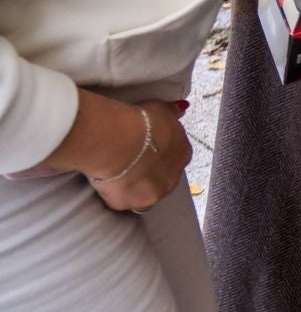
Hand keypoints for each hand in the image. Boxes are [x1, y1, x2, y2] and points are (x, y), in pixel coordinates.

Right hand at [85, 100, 190, 214]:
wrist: (118, 141)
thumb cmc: (141, 122)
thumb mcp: (161, 109)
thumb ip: (173, 111)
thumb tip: (182, 107)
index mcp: (183, 154)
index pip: (175, 158)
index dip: (159, 155)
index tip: (145, 150)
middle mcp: (172, 178)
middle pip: (162, 179)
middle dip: (149, 174)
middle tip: (130, 163)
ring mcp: (152, 194)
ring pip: (145, 195)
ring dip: (135, 188)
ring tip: (117, 175)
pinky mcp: (128, 204)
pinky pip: (121, 202)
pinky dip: (115, 194)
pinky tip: (106, 183)